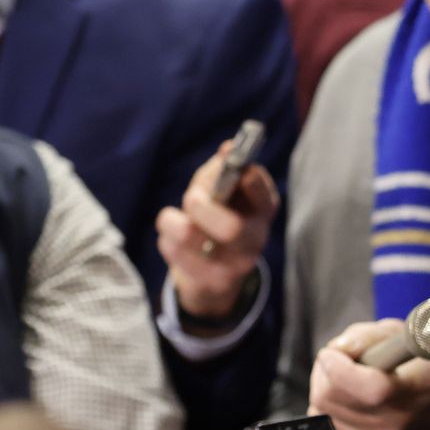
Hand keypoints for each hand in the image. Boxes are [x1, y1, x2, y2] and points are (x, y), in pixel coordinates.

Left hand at [156, 140, 278, 321]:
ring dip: (173, 220)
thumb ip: (223, 169)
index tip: (234, 166)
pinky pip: (172, 250)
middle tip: (191, 198)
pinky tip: (175, 240)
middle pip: (230, 229)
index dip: (245, 177)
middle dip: (201, 206)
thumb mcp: (224, 192)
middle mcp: (254, 241)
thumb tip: (229, 148)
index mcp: (263, 211)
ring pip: (189, 237)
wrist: (214, 276)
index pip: (262, 194)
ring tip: (173, 219)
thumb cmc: (218, 217)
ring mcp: (233, 266)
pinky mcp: (207, 281)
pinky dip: (166, 237)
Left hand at [309, 319, 429, 429]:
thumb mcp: (407, 335)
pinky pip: (328, 421)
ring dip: (323, 384)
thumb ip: (370, 336)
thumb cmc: (429, 364)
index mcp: (417, 388)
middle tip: (337, 356)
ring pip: (324, 409)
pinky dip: (328, 403)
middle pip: (334, 398)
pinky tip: (344, 392)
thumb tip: (339, 348)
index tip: (335, 350)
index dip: (341, 366)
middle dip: (324, 370)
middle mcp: (397, 419)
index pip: (370, 388)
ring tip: (341, 372)